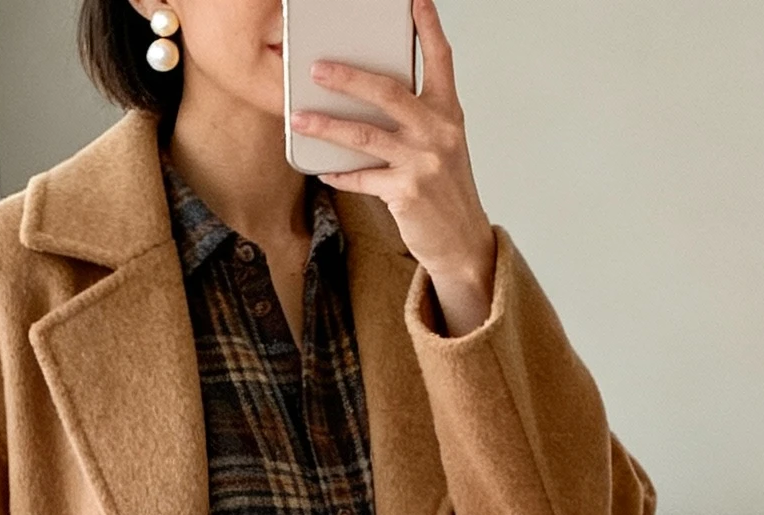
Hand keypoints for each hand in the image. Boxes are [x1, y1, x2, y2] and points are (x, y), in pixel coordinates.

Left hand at [290, 0, 496, 336]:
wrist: (462, 241)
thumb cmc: (446, 190)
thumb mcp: (442, 144)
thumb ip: (417, 117)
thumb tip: (371, 97)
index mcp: (448, 112)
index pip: (440, 59)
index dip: (427, 27)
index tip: (415, 0)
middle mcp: (438, 132)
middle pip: (389, 92)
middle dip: (349, 78)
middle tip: (318, 67)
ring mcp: (423, 162)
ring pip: (366, 135)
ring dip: (328, 126)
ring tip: (301, 116)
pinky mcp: (407, 192)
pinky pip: (363, 178)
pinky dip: (341, 174)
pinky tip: (323, 169)